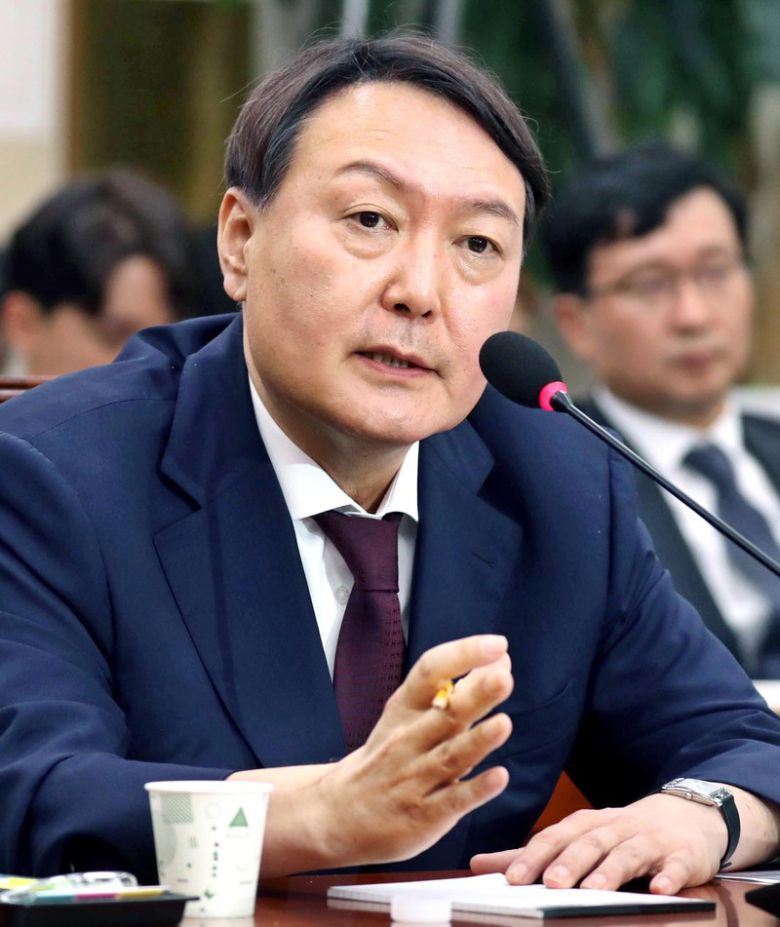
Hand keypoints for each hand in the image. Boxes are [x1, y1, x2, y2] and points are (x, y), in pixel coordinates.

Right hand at [312, 633, 513, 866]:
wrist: (339, 814)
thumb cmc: (387, 755)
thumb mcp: (411, 717)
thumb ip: (458, 691)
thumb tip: (500, 662)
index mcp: (404, 708)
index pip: (430, 672)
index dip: (463, 655)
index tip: (496, 644)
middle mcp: (408, 739)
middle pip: (446, 713)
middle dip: (475, 695)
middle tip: (503, 678)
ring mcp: (415, 777)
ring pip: (450, 756)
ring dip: (478, 740)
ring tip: (503, 723)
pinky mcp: (425, 815)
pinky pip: (453, 800)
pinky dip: (475, 789)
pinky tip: (499, 777)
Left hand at [471, 793, 727, 893]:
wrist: (688, 814)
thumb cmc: (622, 832)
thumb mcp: (578, 837)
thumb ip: (532, 853)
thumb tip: (478, 864)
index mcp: (586, 824)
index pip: (554, 837)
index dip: (533, 856)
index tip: (510, 879)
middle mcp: (615, 827)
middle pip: (588, 843)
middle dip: (568, 863)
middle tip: (549, 884)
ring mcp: (650, 839)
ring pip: (628, 853)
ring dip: (611, 871)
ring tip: (594, 890)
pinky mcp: (683, 854)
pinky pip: (677, 865)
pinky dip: (669, 876)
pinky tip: (661, 890)